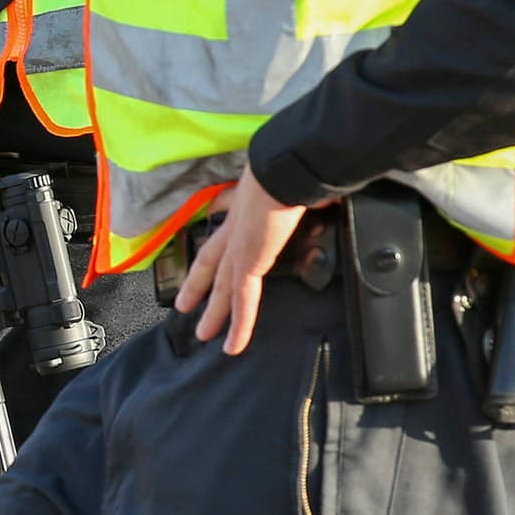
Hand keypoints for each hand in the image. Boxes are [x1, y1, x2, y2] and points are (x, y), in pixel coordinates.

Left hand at [172, 167, 307, 354]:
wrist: (287, 169)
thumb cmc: (296, 171)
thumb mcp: (297, 184)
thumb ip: (306, 195)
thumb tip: (328, 193)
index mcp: (244, 208)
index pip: (226, 231)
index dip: (217, 245)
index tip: (207, 260)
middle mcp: (235, 227)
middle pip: (212, 262)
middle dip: (199, 285)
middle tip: (186, 304)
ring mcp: (238, 246)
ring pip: (222, 288)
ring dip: (214, 313)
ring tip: (203, 334)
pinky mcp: (248, 262)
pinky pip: (243, 300)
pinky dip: (239, 325)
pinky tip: (233, 345)